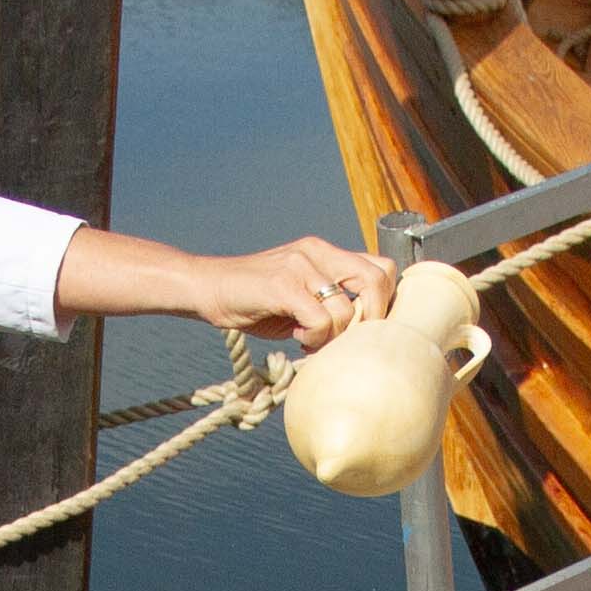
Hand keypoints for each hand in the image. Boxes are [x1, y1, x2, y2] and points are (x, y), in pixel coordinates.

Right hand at [198, 236, 395, 342]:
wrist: (207, 288)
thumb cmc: (255, 301)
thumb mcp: (301, 296)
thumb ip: (331, 302)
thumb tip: (365, 334)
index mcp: (325, 251)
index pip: (381, 267)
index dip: (383, 301)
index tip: (364, 326)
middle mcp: (316, 252)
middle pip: (376, 279)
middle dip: (372, 318)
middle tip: (348, 338)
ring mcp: (300, 266)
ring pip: (346, 308)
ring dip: (333, 335)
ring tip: (311, 339)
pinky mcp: (283, 285)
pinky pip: (320, 319)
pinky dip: (314, 338)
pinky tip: (297, 338)